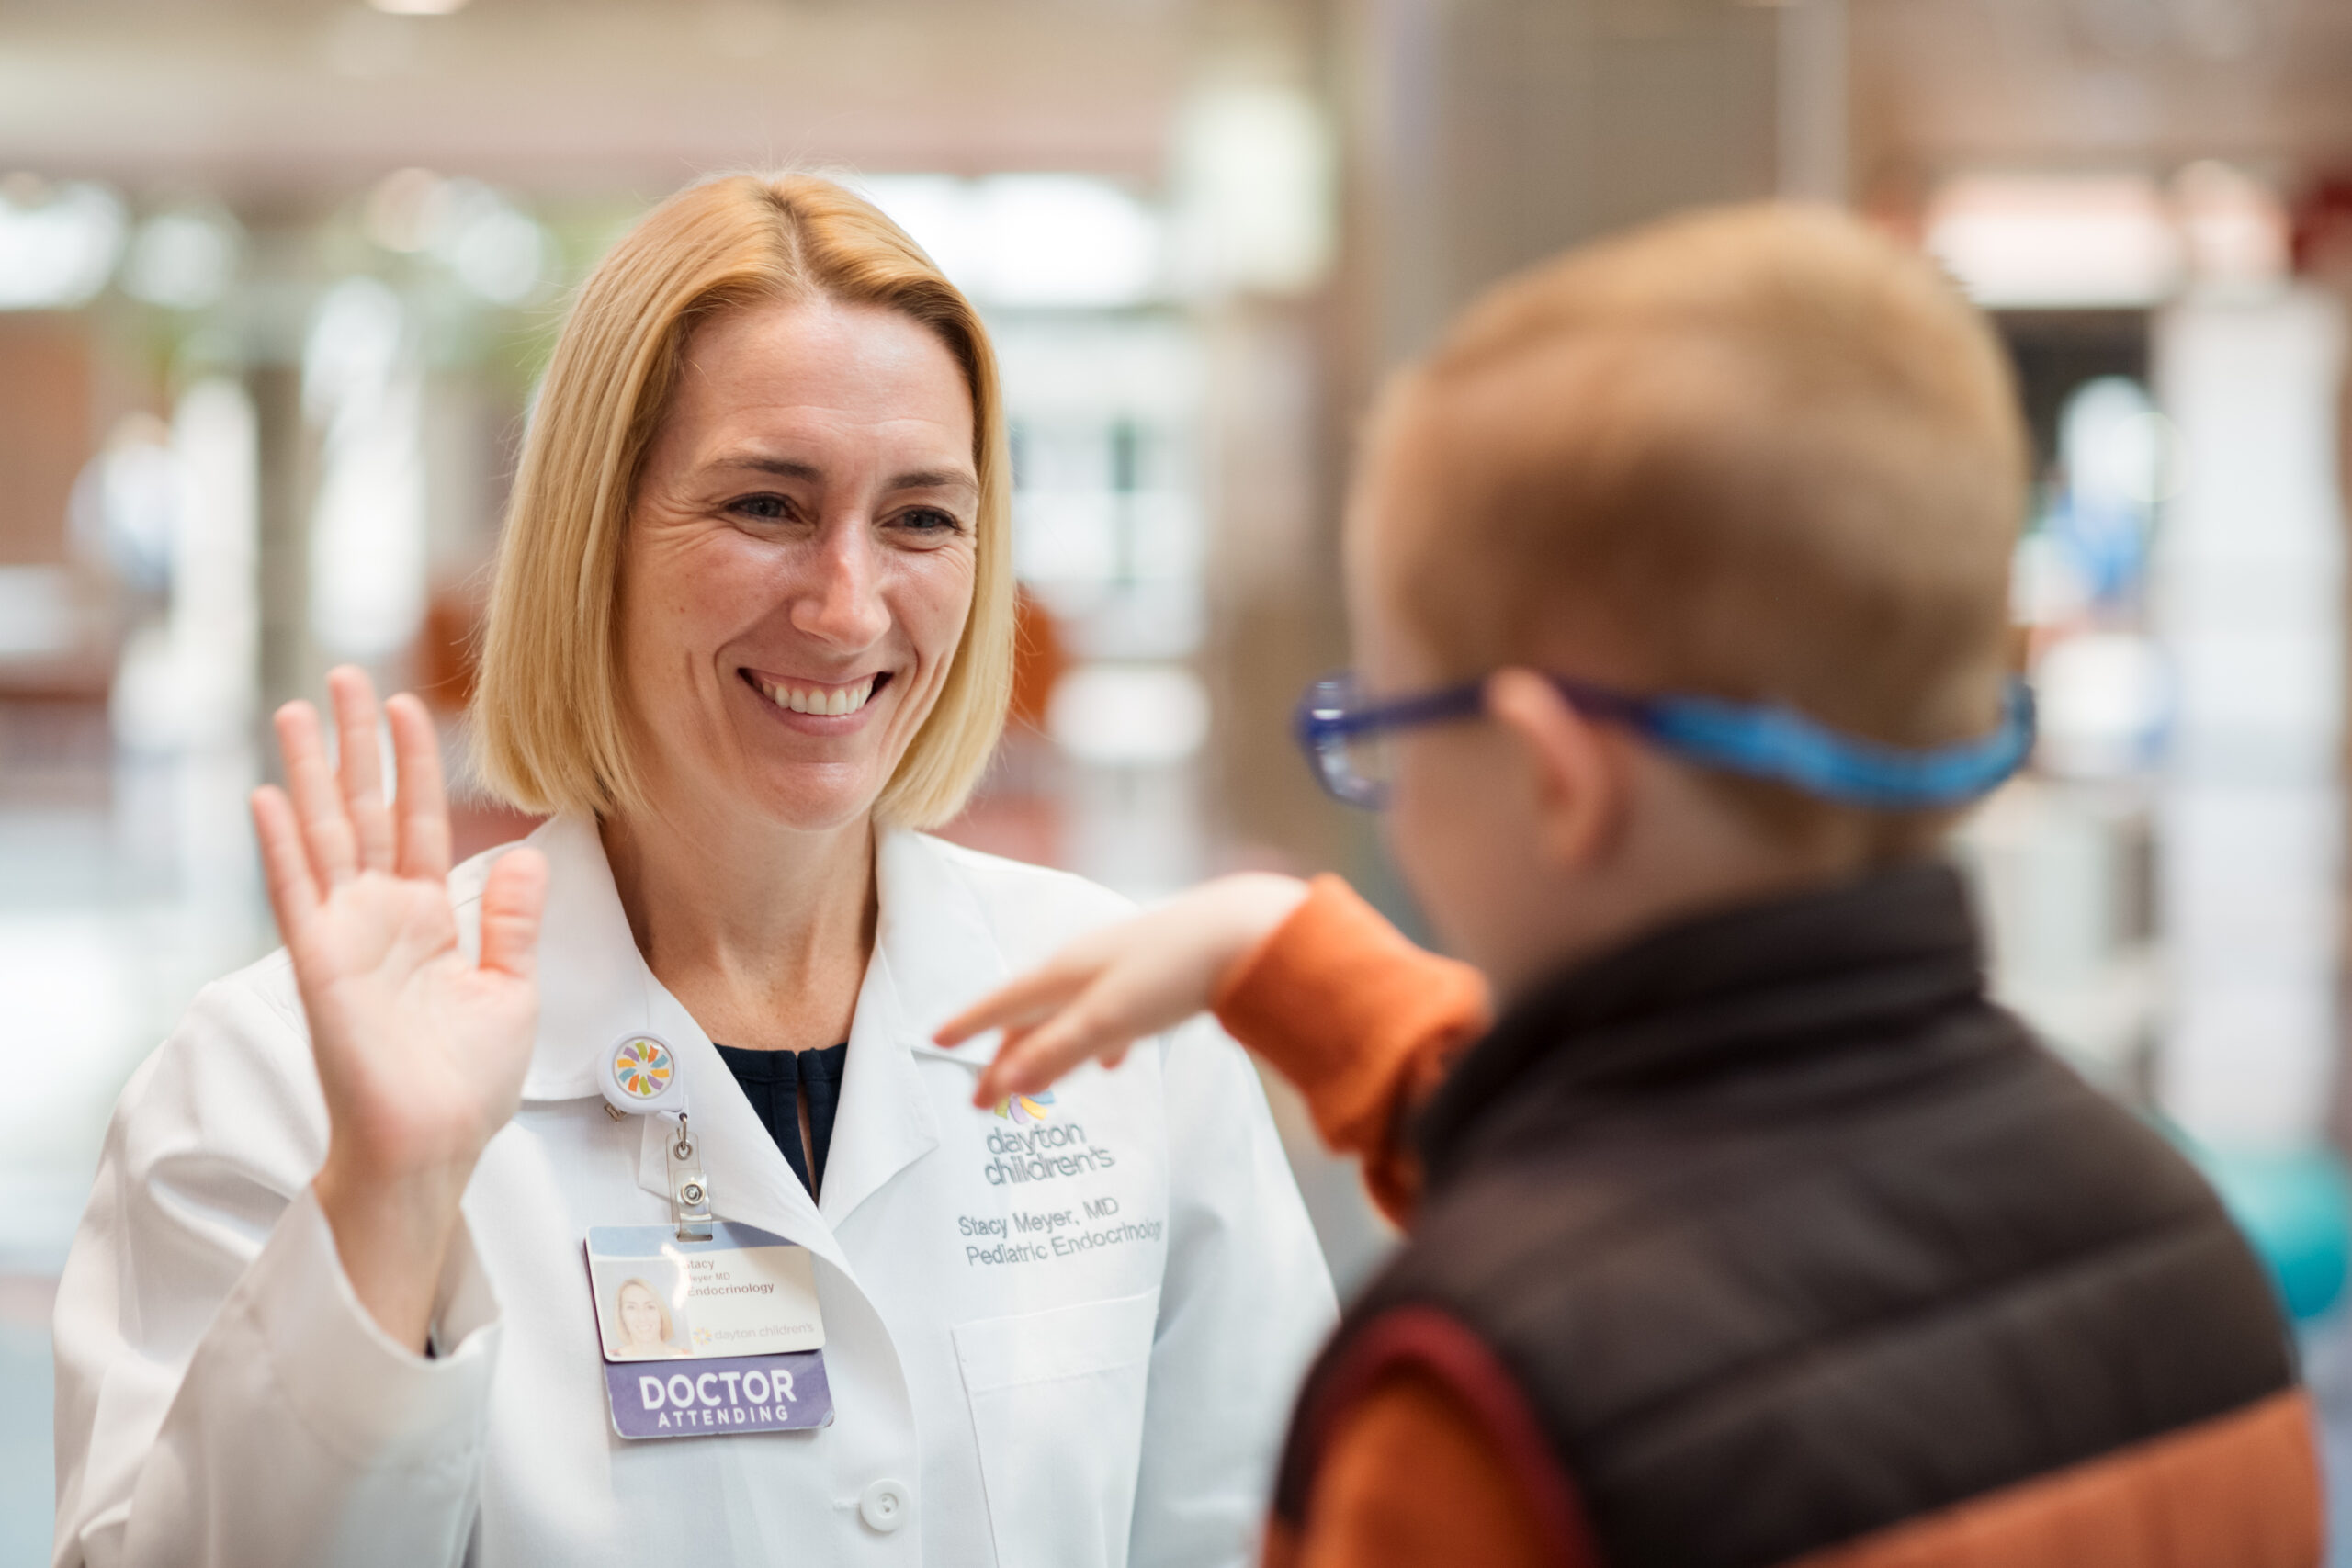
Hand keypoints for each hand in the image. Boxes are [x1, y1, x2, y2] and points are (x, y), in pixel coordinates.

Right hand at [250, 666, 548, 1350]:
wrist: (434, 1146)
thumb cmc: (466, 1083)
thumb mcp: (510, 991)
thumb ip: (511, 923)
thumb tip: (526, 855)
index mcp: (428, 919)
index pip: (421, 823)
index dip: (415, 764)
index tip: (408, 704)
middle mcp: (381, 917)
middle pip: (365, 811)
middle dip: (354, 744)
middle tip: (341, 675)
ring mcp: (346, 937)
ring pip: (325, 837)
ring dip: (310, 773)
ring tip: (293, 710)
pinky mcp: (321, 967)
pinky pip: (298, 896)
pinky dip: (285, 846)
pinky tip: (271, 796)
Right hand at [937, 873, 1308, 1107]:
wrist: (1244, 932)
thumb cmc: (1174, 972)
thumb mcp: (1109, 1018)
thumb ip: (1056, 1052)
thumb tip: (1002, 1084)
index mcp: (1066, 972)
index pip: (1004, 1004)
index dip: (970, 1025)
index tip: (937, 1042)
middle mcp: (1085, 963)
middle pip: (1032, 1013)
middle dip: (1005, 1054)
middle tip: (984, 1095)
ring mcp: (1120, 965)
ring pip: (1070, 1012)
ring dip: (1048, 1047)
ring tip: (1036, 1079)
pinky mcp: (1155, 973)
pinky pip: (1112, 1010)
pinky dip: (1100, 1038)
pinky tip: (1115, 1058)